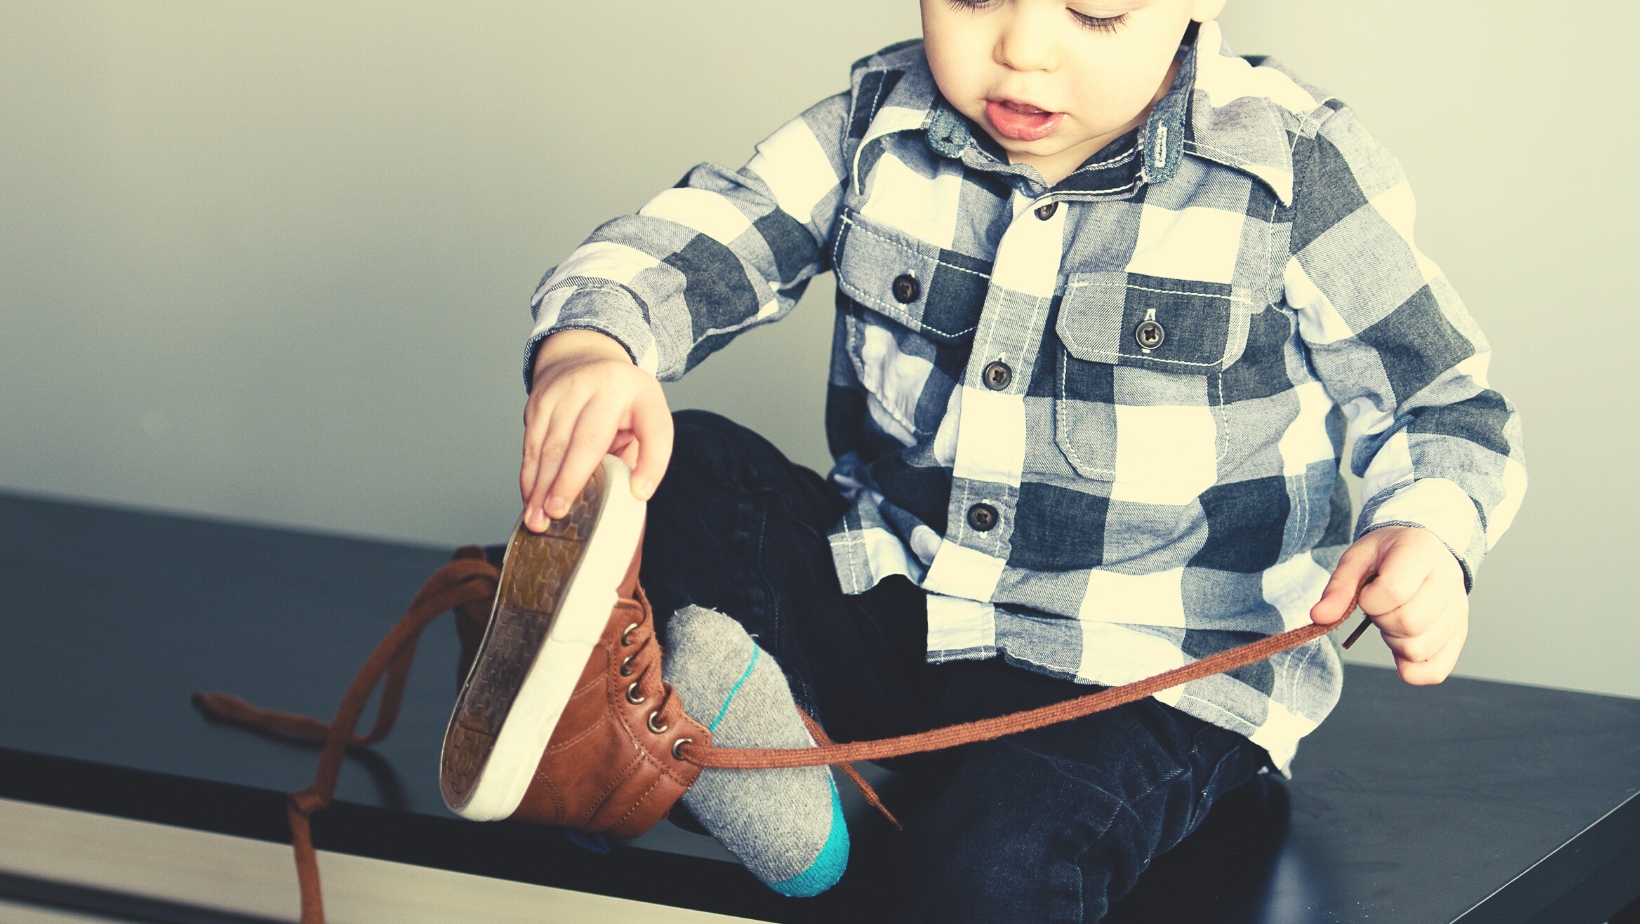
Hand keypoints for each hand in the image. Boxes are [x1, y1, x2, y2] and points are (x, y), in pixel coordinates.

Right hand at [520, 329, 672, 531]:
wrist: (582, 356)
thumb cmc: (620, 402)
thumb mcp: (644, 418)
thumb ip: (642, 454)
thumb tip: (630, 498)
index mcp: (641, 394)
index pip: (654, 430)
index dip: (651, 463)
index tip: (640, 493)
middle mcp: (604, 386)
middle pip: (587, 440)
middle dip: (570, 481)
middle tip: (559, 514)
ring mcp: (567, 390)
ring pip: (551, 445)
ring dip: (541, 486)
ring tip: (538, 519)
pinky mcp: (539, 400)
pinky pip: (531, 444)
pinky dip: (530, 475)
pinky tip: (530, 498)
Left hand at [1310, 526, 1468, 684]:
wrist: (1423, 550)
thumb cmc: (1388, 555)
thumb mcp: (1357, 558)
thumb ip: (1339, 587)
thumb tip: (1319, 617)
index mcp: (1421, 554)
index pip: (1394, 592)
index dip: (1369, 600)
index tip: (1368, 593)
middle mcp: (1449, 581)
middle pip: (1408, 624)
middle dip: (1381, 622)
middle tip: (1380, 607)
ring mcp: (1459, 610)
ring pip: (1419, 649)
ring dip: (1394, 642)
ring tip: (1394, 618)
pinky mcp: (1460, 634)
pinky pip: (1435, 671)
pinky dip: (1410, 668)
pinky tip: (1401, 645)